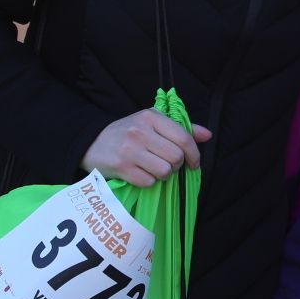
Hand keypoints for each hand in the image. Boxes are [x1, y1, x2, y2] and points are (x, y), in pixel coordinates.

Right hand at [81, 108, 210, 187]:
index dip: (194, 154)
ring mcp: (130, 150)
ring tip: (155, 169)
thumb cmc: (128, 132)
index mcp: (151, 117)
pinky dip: (149, 181)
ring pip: (165, 171)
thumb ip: (181, 128)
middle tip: (168, 165)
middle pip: (176, 157)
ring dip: (163, 175)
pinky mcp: (121, 167)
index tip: (193, 163)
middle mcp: (140, 131)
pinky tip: (141, 174)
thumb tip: (208, 135)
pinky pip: (149, 182)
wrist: (91, 142)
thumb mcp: (152, 122)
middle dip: (177, 166)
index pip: (184, 138)